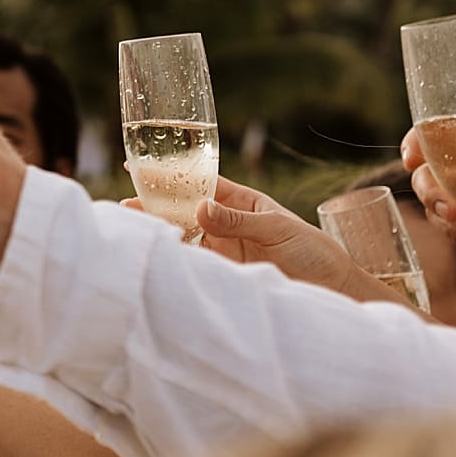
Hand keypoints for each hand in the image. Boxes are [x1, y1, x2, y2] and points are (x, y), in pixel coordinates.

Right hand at [123, 176, 365, 296]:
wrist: (332, 290)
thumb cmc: (313, 252)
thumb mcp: (277, 230)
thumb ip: (237, 222)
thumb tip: (199, 209)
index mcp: (242, 202)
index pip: (199, 183)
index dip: (170, 175)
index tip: (140, 166)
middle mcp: (227, 223)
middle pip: (184, 209)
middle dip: (154, 205)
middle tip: (124, 203)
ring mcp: (223, 248)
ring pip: (184, 235)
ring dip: (160, 231)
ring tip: (132, 228)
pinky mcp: (223, 272)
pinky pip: (194, 261)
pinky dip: (175, 256)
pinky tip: (157, 252)